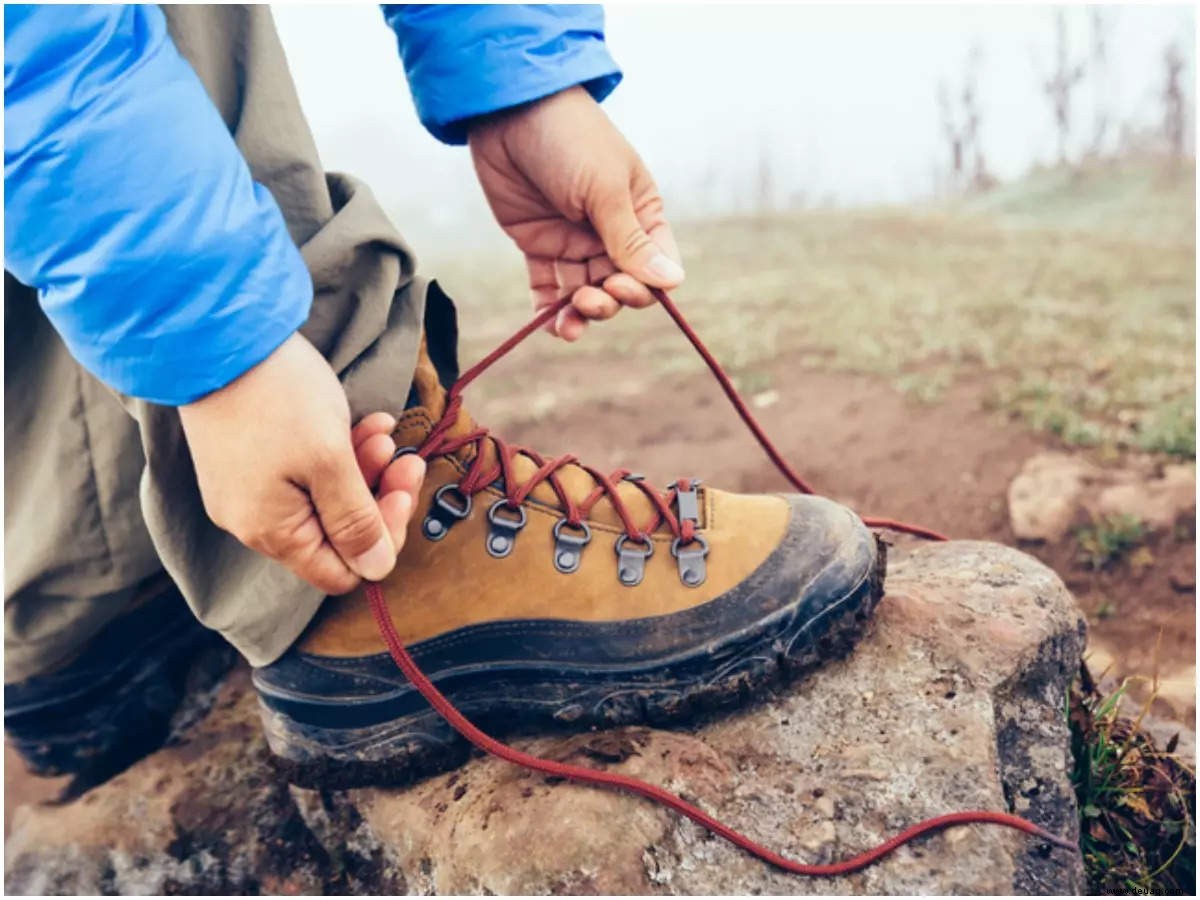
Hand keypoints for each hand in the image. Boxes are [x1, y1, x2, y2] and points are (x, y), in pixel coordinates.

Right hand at [179, 333, 425, 593]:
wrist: (220, 335)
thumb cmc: (278, 396)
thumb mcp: (329, 460)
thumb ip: (354, 520)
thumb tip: (374, 569)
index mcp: (273, 531)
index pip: (340, 571)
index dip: (380, 541)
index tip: (403, 495)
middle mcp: (256, 520)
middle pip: (336, 533)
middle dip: (379, 495)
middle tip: (404, 458)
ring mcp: (251, 489)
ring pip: (327, 497)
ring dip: (365, 467)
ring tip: (383, 433)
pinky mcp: (252, 458)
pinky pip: (307, 471)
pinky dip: (340, 450)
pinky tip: (367, 423)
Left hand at [468, 85, 683, 340]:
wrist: (509, 111)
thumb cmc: (569, 140)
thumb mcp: (604, 190)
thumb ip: (631, 241)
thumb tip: (671, 282)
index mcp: (641, 214)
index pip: (656, 267)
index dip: (645, 287)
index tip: (621, 285)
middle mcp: (611, 232)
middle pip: (621, 286)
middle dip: (609, 302)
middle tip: (589, 298)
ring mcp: (574, 239)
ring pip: (585, 292)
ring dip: (581, 314)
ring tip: (569, 326)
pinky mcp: (539, 244)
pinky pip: (548, 287)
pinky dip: (549, 309)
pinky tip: (550, 326)